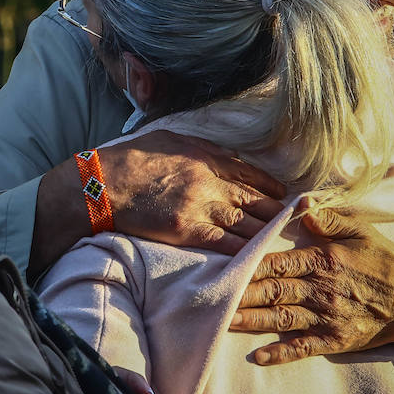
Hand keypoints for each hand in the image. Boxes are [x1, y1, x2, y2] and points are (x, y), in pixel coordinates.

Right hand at [100, 130, 287, 254]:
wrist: (101, 185)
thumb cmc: (129, 159)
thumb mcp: (168, 138)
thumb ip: (198, 146)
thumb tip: (220, 154)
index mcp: (204, 156)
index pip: (248, 172)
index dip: (269, 184)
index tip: (282, 193)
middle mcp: (209, 181)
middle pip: (253, 199)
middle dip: (275, 210)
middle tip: (292, 218)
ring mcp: (200, 207)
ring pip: (245, 223)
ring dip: (265, 232)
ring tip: (281, 239)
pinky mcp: (188, 231)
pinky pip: (226, 243)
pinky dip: (244, 250)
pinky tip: (258, 255)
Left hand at [229, 196, 393, 364]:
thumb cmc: (384, 261)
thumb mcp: (362, 229)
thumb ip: (330, 218)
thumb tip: (302, 204)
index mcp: (324, 260)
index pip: (277, 262)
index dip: (249, 264)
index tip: (223, 264)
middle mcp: (321, 290)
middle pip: (272, 291)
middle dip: (240, 294)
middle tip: (210, 296)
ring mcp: (326, 317)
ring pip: (279, 319)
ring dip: (249, 321)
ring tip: (221, 321)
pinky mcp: (334, 340)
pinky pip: (302, 348)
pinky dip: (279, 354)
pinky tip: (257, 357)